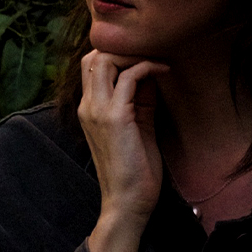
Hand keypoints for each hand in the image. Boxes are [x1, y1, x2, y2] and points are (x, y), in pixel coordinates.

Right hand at [76, 50, 167, 251]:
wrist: (127, 202)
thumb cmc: (135, 170)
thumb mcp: (138, 127)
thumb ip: (140, 101)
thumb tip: (151, 75)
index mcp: (88, 109)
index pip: (91, 66)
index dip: (116, 55)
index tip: (144, 58)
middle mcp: (87, 106)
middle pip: (93, 56)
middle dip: (123, 49)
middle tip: (151, 54)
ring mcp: (97, 111)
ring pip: (104, 60)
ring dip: (133, 54)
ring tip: (156, 60)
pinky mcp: (115, 117)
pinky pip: (128, 77)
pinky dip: (147, 67)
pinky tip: (164, 71)